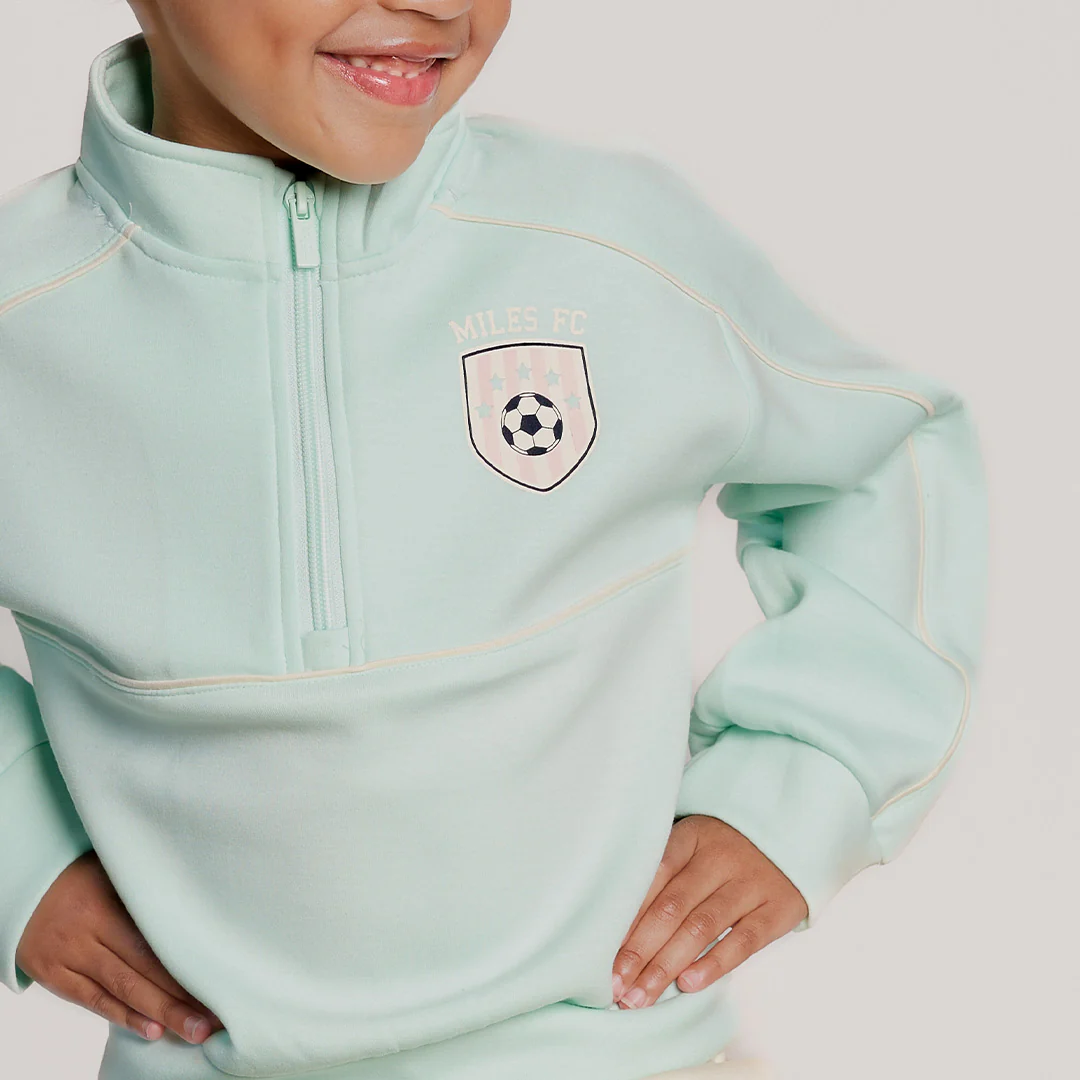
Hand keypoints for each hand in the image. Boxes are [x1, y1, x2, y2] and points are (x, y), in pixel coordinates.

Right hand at [15, 850, 223, 1043]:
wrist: (23, 887)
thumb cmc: (80, 875)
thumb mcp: (113, 871)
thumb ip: (147, 888)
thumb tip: (196, 901)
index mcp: (108, 902)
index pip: (155, 938)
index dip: (188, 962)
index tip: (220, 980)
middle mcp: (89, 932)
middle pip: (143, 968)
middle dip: (180, 997)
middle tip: (212, 1018)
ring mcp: (70, 956)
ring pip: (121, 989)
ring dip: (159, 1013)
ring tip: (192, 1030)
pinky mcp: (55, 975)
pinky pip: (93, 1000)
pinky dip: (123, 1016)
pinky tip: (151, 1029)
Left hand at [610, 814, 807, 1008]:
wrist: (789, 840)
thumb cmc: (724, 851)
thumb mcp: (694, 847)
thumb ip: (662, 878)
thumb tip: (616, 932)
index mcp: (691, 837)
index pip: (651, 878)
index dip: (625, 918)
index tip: (601, 953)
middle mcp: (719, 857)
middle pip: (671, 907)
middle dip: (639, 951)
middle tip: (615, 986)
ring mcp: (750, 882)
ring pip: (701, 928)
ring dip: (667, 966)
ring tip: (640, 996)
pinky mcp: (777, 908)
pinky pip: (743, 940)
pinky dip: (714, 964)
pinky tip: (688, 985)